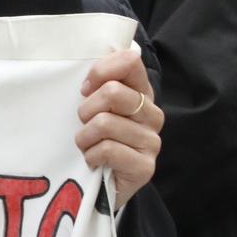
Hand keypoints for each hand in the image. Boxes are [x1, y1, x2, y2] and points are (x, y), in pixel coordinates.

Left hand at [76, 44, 162, 210]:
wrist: (102, 186)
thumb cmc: (96, 140)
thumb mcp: (94, 106)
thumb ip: (99, 80)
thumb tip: (101, 50)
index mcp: (141, 93)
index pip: (130, 62)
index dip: (101, 70)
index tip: (85, 88)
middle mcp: (152, 115)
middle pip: (113, 92)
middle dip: (86, 109)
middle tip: (84, 123)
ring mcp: (151, 142)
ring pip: (105, 123)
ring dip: (84, 137)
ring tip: (87, 145)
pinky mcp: (145, 167)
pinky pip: (108, 149)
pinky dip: (91, 155)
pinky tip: (93, 161)